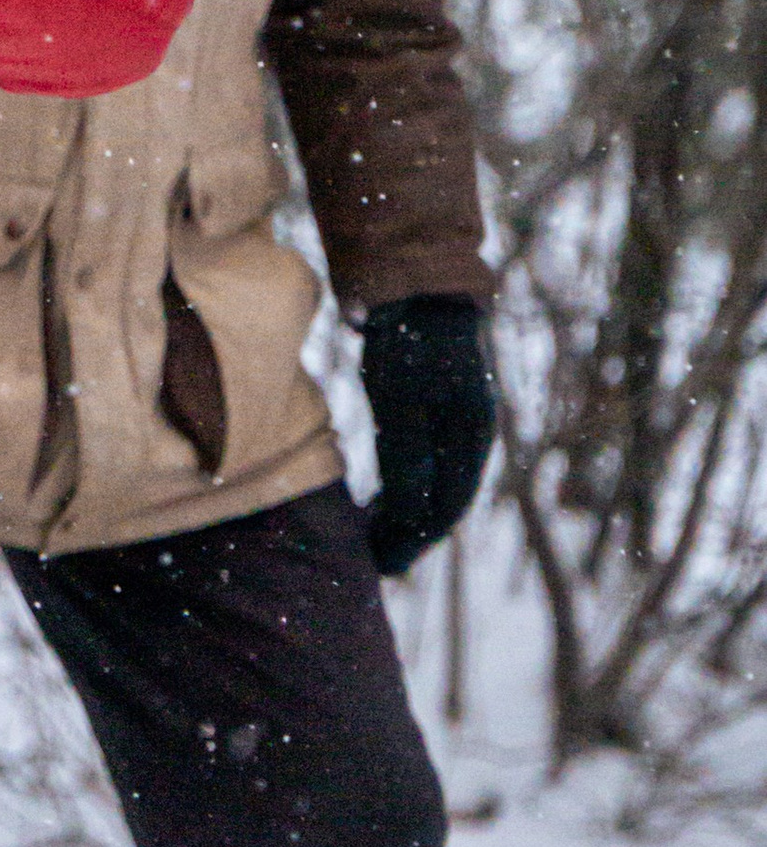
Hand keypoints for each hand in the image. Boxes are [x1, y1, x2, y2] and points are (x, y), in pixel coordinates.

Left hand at [360, 293, 496, 573]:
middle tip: (373, 559)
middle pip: (445, 502)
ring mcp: (462, 420)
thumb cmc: (408, 339)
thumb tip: (411, 512)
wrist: (419, 282)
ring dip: (410, 514)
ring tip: (374, 532)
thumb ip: (407, 454)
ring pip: (440, 485)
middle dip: (410, 535)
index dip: (411, 540)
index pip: (444, 508)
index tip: (378, 565)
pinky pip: (433, 463)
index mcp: (471, 436)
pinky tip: (385, 496)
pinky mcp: (445, 408)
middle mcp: (474, 434)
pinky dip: (411, 487)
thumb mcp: (401, 398)